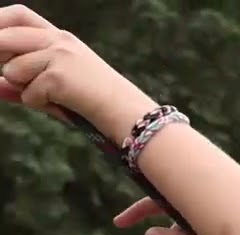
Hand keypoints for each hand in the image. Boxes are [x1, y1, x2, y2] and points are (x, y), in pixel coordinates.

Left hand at [0, 5, 156, 142]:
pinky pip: (28, 94)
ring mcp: (59, 56)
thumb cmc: (93, 103)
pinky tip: (64, 104)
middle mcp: (59, 40)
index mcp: (60, 37)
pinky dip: (41, 105)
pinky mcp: (58, 76)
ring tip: (54, 97)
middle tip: (15, 78)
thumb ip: (23, 84)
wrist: (126, 114)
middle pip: (5, 38)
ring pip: (11, 70)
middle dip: (1, 60)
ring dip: (26, 89)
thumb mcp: (55, 87)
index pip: (19, 16)